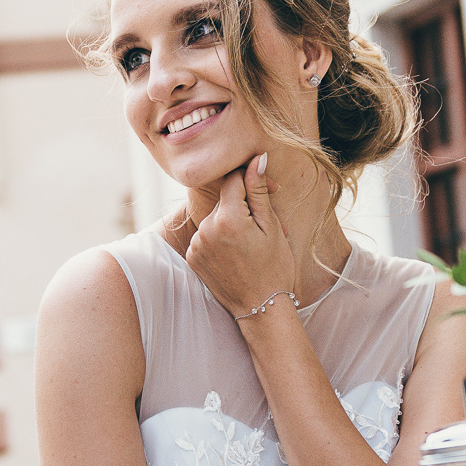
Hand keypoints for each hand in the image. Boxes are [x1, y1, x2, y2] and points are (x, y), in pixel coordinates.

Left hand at [182, 156, 294, 319]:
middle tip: (260, 229)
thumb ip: (258, 191)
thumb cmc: (274, 267)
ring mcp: (196, 245)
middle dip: (240, 206)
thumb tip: (257, 158)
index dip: (249, 181)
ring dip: (228, 223)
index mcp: (227, 218)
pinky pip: (205, 236)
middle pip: (223, 201)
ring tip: (247, 246)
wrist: (260, 307)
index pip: (233, 180)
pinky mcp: (191, 258)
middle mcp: (205, 229)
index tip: (262, 190)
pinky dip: (218, 240)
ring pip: (214, 218)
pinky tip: (233, 255)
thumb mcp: (271, 227)